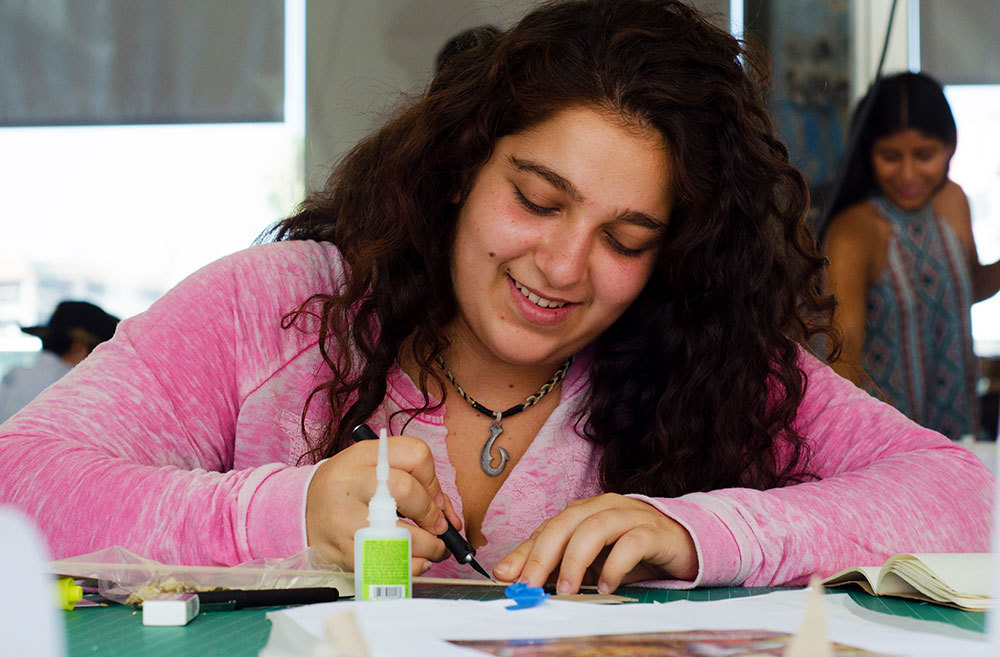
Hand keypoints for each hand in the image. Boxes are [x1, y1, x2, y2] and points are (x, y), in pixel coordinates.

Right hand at [305, 434, 463, 574]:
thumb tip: (451, 519)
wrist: (301, 509)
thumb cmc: (348, 488)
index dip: (434, 481)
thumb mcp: (375, 468)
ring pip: (401, 533)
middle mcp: (353, 482)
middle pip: (406, 490)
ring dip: (429, 547)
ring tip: (433, 548)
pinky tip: (414, 561)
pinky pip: (388, 562)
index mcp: (365, 456)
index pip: (416, 455)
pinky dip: (411, 567)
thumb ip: (417, 484)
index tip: (435, 499)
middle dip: (431, 514)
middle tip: (437, 527)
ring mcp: (346, 518)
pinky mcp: (345, 550)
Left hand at [492, 493, 696, 592]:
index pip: (548, 528)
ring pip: (595, 528)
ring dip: (575, 560)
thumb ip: (560, 566)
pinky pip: (632, 543)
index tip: (505, 575)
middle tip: (530, 585)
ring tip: (566, 590)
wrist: (685, 544)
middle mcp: (605, 507)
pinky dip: (615, 565)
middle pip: (566, 523)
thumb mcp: (593, 561)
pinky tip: (605, 586)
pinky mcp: (655, 531)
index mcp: (585, 512)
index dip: (525, 552)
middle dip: (543, 555)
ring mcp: (631, 515)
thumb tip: (520, 579)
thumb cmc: (633, 552)